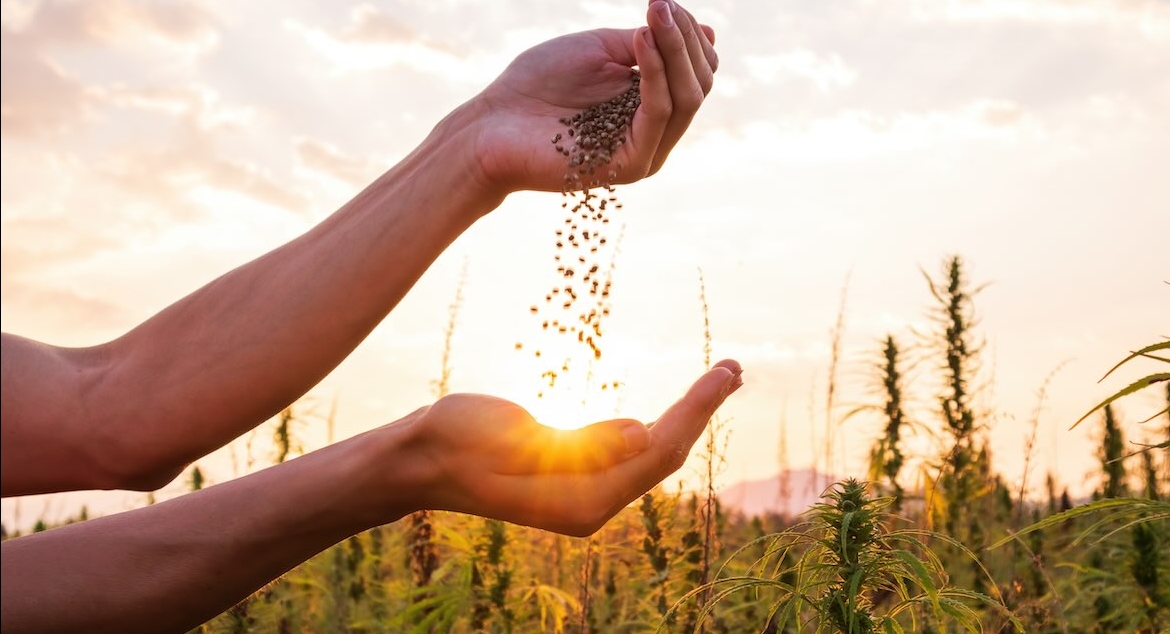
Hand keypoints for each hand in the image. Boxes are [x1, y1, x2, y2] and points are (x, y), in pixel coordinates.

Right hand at [406, 359, 741, 536]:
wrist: (419, 459)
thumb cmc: (455, 442)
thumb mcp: (512, 437)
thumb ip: (580, 443)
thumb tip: (642, 433)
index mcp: (579, 501)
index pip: (656, 452)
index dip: (695, 412)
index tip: (723, 374)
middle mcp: (591, 504)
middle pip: (664, 454)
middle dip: (701, 411)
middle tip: (735, 367)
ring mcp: (585, 492)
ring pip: (651, 452)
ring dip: (687, 414)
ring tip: (721, 379)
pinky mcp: (576, 475)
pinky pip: (630, 450)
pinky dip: (659, 422)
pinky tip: (679, 406)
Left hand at [469, 0, 717, 196]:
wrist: (493, 123)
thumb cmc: (538, 84)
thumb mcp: (601, 49)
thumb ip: (649, 43)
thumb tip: (707, 32)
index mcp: (652, 106)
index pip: (697, 71)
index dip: (688, 33)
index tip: (664, 0)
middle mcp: (656, 132)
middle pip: (700, 84)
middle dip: (685, 39)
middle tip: (661, 3)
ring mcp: (646, 152)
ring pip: (686, 98)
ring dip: (674, 50)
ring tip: (653, 16)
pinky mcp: (630, 165)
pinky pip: (657, 114)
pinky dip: (655, 73)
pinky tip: (640, 41)